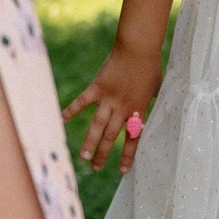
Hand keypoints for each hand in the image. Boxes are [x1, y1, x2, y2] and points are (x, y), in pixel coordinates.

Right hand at [63, 41, 164, 172]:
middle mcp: (123, 108)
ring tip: (83, 157)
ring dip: (89, 143)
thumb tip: (153, 101)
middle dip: (104, 154)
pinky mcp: (98, 87)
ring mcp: (109, 98)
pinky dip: (71, 110)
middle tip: (96, 168)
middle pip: (112, 137)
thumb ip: (151, 98)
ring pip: (97, 126)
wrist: (139, 48)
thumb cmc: (150, 65)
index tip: (123, 171)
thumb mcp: (157, 87)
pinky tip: (61, 120)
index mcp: (139, 110)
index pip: (133, 138)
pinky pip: (82, 101)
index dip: (128, 156)